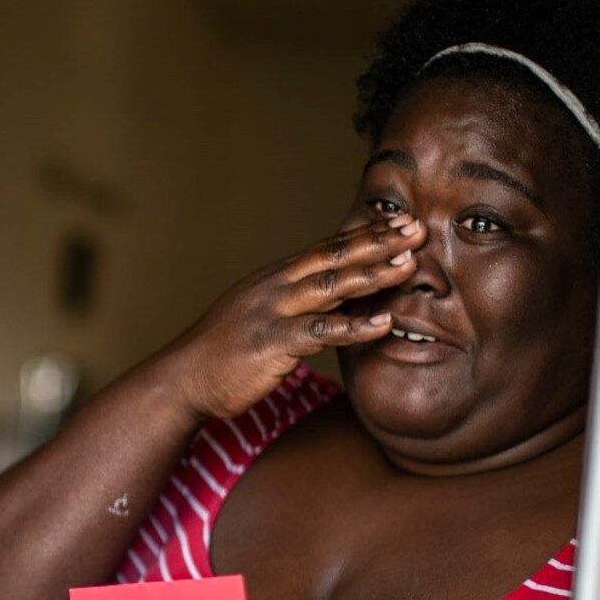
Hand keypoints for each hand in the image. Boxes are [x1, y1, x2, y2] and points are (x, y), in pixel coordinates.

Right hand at [165, 214, 426, 420]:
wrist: (182, 378)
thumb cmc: (221, 352)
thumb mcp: (257, 314)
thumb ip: (291, 301)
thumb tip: (329, 299)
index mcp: (275, 277)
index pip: (327, 247)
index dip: (364, 233)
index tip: (399, 221)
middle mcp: (276, 286)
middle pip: (334, 256)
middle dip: (378, 240)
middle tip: (417, 228)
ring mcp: (273, 312)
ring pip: (331, 286)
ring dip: (373, 274)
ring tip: (409, 264)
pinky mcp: (272, 343)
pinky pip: (321, 332)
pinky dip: (354, 327)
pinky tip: (382, 323)